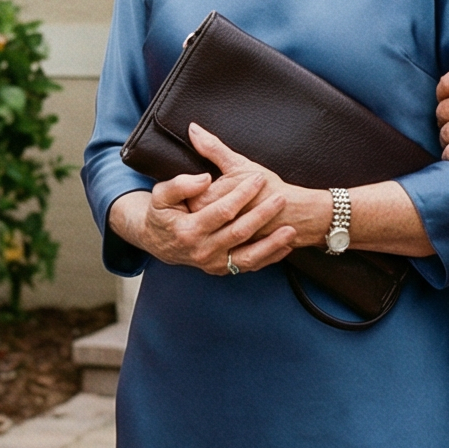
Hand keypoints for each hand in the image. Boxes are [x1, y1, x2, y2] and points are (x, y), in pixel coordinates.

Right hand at [103, 124, 310, 276]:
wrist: (157, 243)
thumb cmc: (161, 214)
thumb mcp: (160, 195)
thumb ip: (180, 185)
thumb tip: (205, 179)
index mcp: (188, 230)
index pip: (222, 211)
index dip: (242, 194)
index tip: (258, 178)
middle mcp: (202, 251)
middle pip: (239, 232)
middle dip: (263, 214)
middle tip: (281, 198)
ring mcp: (213, 264)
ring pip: (248, 256)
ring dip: (272, 244)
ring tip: (291, 230)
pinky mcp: (221, 269)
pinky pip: (249, 265)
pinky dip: (269, 257)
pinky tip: (285, 246)